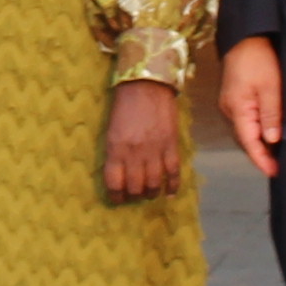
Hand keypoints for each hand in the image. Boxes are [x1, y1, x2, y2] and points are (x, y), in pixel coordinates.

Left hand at [101, 78, 182, 200]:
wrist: (146, 85)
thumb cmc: (124, 106)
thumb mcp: (111, 131)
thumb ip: (114, 153)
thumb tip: (118, 174)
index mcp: (116, 149)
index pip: (115, 183)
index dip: (116, 197)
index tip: (118, 200)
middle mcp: (134, 154)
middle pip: (135, 187)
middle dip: (134, 196)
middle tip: (135, 197)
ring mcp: (154, 150)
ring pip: (154, 184)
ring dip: (152, 193)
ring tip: (150, 194)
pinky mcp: (171, 145)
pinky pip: (173, 172)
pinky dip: (172, 186)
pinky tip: (170, 193)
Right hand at [214, 37, 284, 174]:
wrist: (244, 36)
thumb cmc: (258, 58)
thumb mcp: (270, 86)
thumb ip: (271, 114)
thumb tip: (272, 140)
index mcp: (236, 109)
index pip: (248, 142)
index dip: (261, 159)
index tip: (274, 172)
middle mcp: (229, 110)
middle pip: (244, 140)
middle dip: (260, 155)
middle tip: (278, 167)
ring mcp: (229, 104)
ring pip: (243, 131)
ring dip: (257, 143)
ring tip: (275, 155)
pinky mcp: (233, 98)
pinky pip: (243, 121)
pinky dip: (254, 131)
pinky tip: (266, 134)